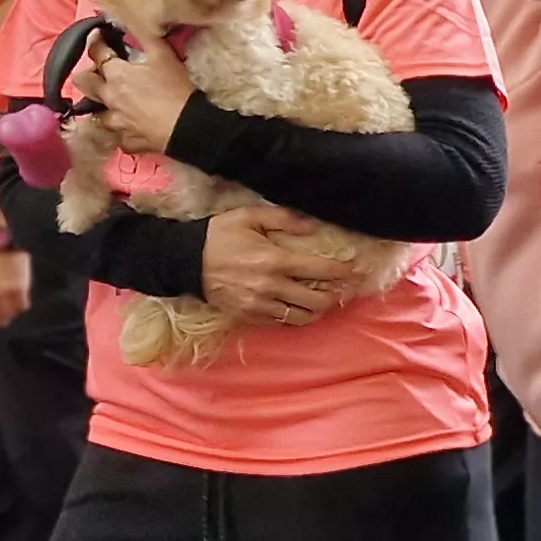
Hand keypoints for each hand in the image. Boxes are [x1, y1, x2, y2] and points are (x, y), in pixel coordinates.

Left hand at [0, 249, 31, 334]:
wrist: (3, 248)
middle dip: (0, 323)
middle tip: (6, 320)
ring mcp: (4, 292)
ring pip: (10, 315)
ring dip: (13, 315)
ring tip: (14, 308)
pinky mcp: (19, 289)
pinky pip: (22, 307)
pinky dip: (23, 307)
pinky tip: (21, 301)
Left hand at [84, 37, 192, 154]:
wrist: (187, 127)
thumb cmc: (176, 89)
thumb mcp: (165, 56)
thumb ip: (147, 36)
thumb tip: (136, 20)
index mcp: (116, 74)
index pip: (96, 52)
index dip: (95, 41)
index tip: (98, 35)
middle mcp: (109, 97)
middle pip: (83, 82)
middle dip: (87, 74)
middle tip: (99, 73)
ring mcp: (115, 122)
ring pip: (96, 113)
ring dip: (102, 107)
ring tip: (114, 105)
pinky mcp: (126, 141)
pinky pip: (118, 136)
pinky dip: (122, 131)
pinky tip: (131, 128)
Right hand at [200, 205, 358, 326]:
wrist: (184, 261)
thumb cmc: (219, 235)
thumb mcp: (249, 217)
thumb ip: (284, 219)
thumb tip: (313, 228)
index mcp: (274, 260)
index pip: (320, 271)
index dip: (343, 273)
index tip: (356, 272)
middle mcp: (270, 286)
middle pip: (317, 301)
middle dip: (335, 295)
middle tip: (342, 289)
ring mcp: (259, 305)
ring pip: (301, 317)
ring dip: (317, 310)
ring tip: (322, 300)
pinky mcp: (248, 316)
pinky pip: (280, 323)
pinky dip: (294, 317)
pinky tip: (299, 307)